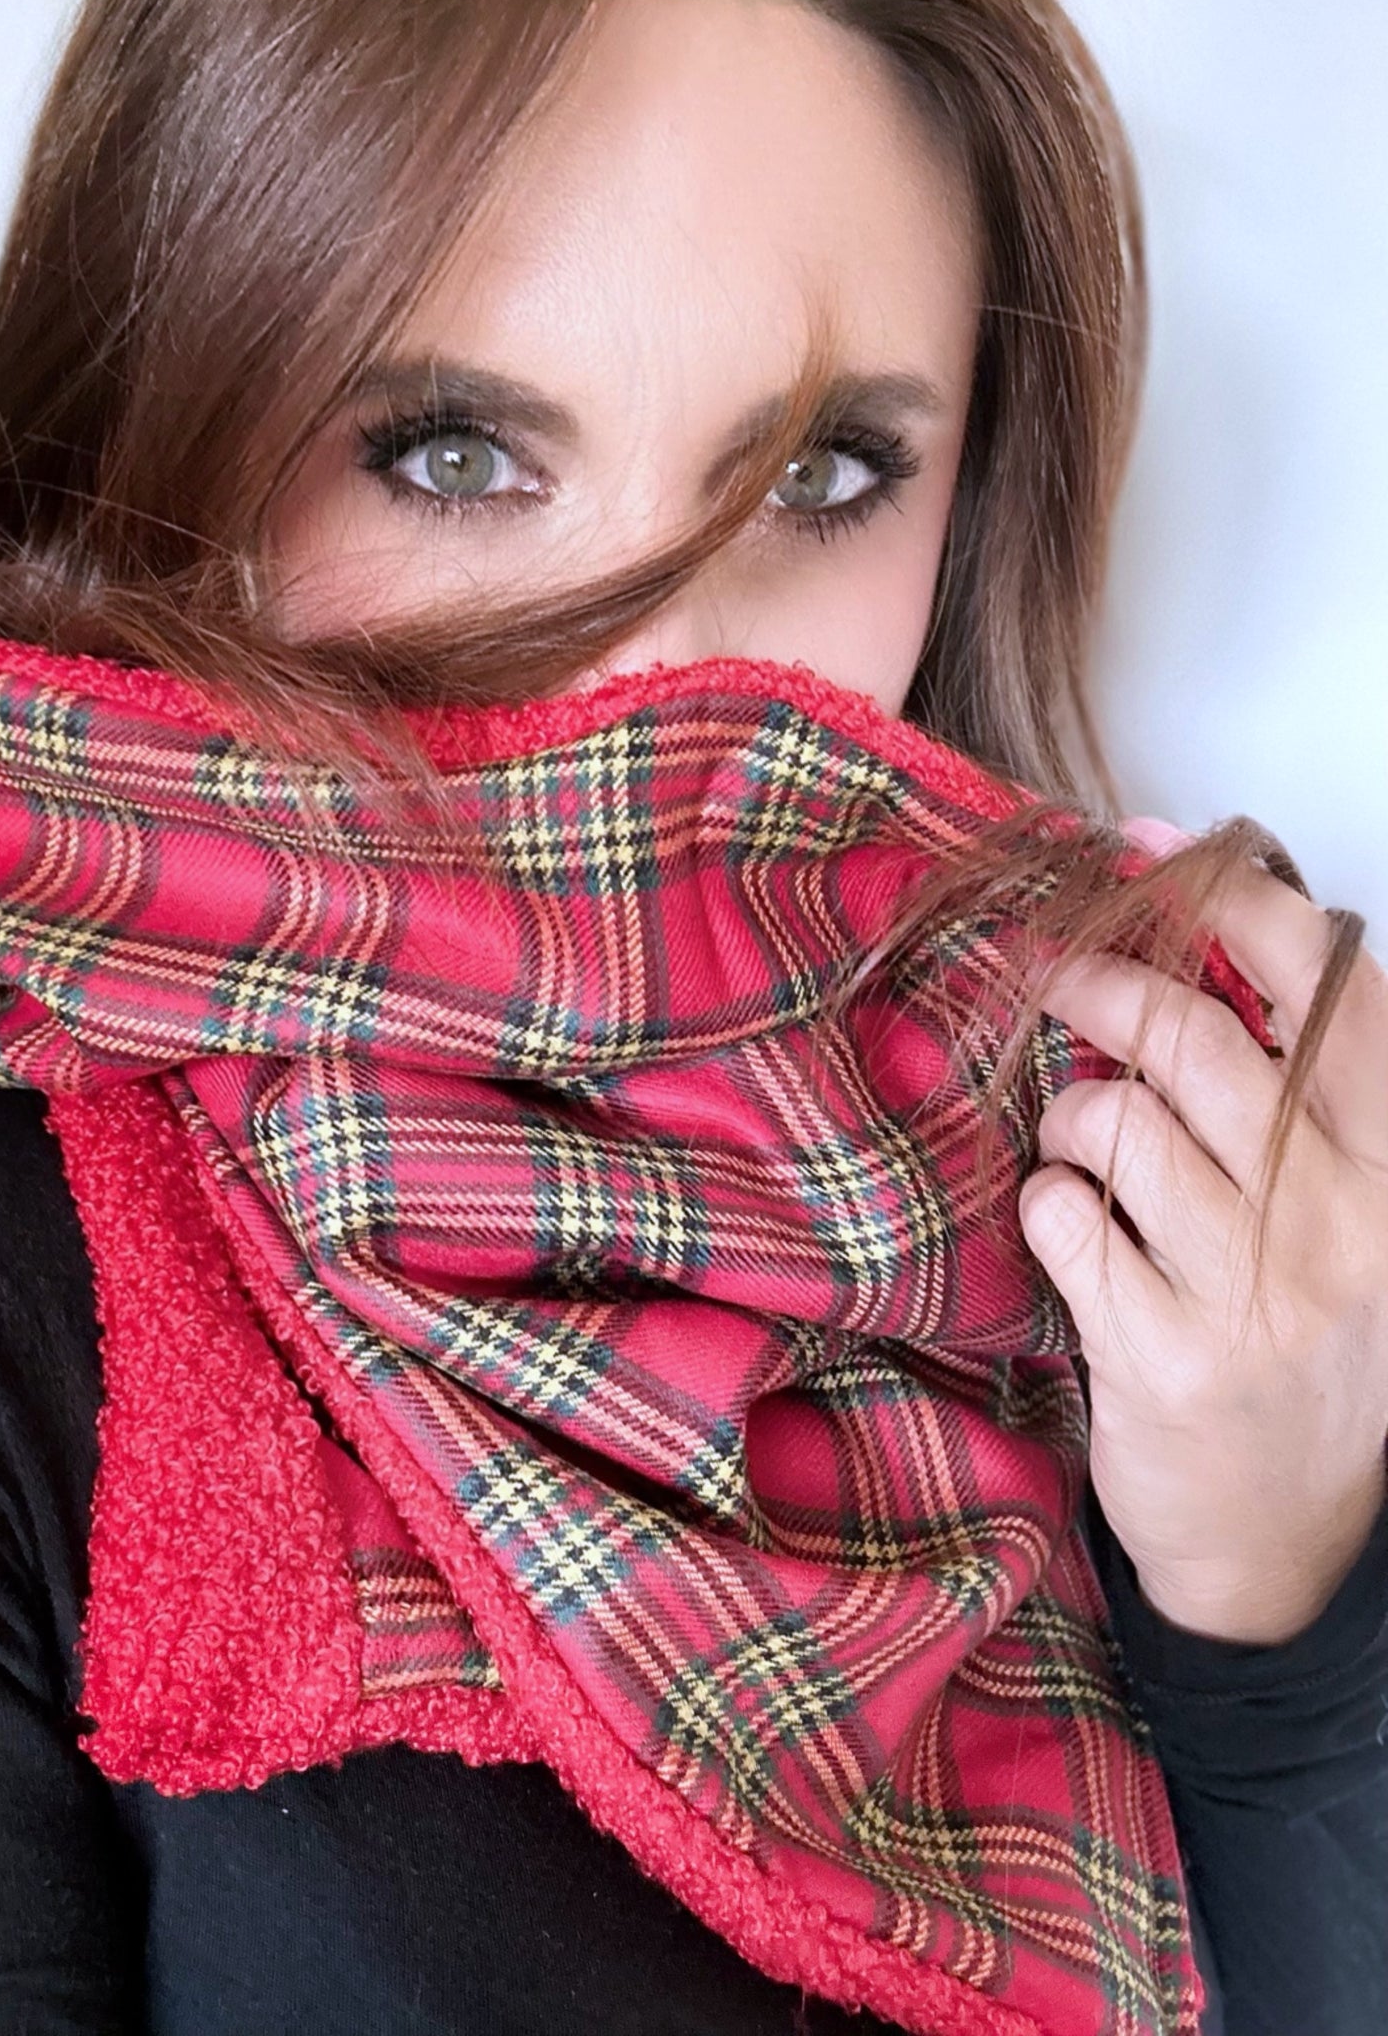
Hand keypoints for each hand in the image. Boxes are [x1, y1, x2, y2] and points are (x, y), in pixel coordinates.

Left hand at [1018, 857, 1387, 1644]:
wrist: (1288, 1539)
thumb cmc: (1304, 1341)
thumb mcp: (1340, 1211)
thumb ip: (1284, 1091)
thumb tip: (1189, 933)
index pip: (1333, 986)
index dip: (1232, 898)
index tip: (1149, 851)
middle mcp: (1344, 1217)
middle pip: (1197, 1038)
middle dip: (1103, 982)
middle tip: (1056, 973)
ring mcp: (1258, 1290)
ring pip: (1116, 1123)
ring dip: (1072, 1113)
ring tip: (1083, 1145)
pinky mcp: (1166, 1354)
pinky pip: (1063, 1218)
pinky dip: (1046, 1202)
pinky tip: (1070, 1229)